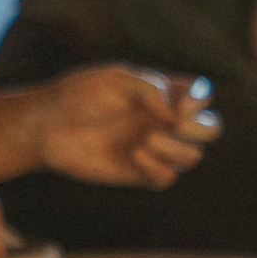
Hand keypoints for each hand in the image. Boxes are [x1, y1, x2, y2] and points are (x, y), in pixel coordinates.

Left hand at [29, 68, 217, 188]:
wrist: (46, 127)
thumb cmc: (79, 95)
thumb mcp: (117, 79)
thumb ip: (153, 90)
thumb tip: (177, 114)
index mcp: (163, 93)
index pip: (202, 95)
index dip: (199, 98)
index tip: (180, 100)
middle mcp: (163, 121)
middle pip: (210, 128)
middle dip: (200, 127)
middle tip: (174, 124)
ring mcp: (154, 148)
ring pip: (192, 156)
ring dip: (176, 148)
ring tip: (145, 140)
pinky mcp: (139, 172)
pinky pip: (167, 178)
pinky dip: (158, 167)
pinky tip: (135, 155)